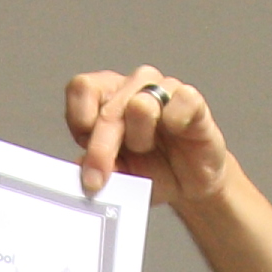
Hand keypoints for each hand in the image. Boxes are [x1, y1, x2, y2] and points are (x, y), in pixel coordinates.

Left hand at [64, 66, 234, 205]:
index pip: (82, 88)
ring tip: (147, 149)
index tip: (81, 143)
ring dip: (140, 137)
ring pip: (141, 105)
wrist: (188, 184)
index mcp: (107, 97)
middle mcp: (133, 87)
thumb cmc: (151, 170)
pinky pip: (181, 100)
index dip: (78, 117)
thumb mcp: (117, 173)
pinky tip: (177, 132)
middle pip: (108, 109)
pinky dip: (176, 120)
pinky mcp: (193, 100)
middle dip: (101, 149)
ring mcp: (164, 89)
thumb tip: (79, 165)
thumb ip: (96, 166)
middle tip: (97, 179)